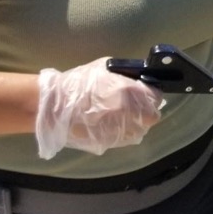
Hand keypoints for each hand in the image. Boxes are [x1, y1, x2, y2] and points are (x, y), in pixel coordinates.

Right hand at [36, 57, 162, 159]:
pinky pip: (125, 138)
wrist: (56, 107)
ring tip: (119, 115)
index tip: (145, 93)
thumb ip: (128, 78)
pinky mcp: (112, 143)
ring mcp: (123, 131)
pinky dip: (122, 132)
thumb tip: (140, 82)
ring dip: (135, 123)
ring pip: (140, 129)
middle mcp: (132, 113)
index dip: (151, 95)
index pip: (156, 97)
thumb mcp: (108, 70)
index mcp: (132, 92)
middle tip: (133, 106)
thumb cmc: (81, 84)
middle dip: (145, 110)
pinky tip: (110, 124)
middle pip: (151, 116)